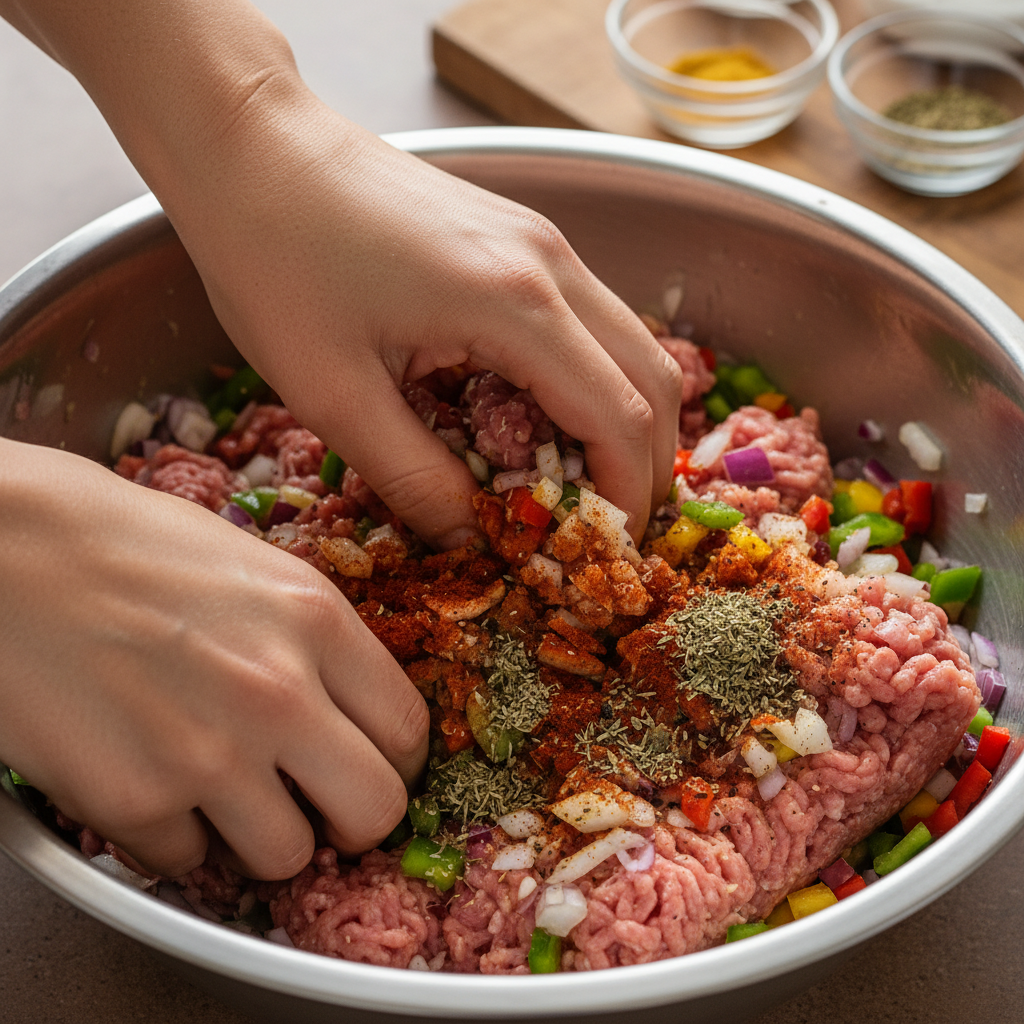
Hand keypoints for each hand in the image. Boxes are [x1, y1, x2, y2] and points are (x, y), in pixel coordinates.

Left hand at [0, 1, 680, 546]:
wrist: (251, 143)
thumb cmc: (275, 260)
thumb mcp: (333, 394)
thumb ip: (413, 477)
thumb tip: (473, 536)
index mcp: (514, 304)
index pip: (620, 416)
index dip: (625, 494)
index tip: (605, 552)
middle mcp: (551, 265)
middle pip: (654, 378)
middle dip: (643, 463)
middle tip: (605, 526)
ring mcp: (541, 242)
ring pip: (630, 345)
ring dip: (621, 420)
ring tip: (577, 483)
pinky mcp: (519, 237)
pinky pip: (588, 321)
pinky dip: (589, 381)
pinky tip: (538, 417)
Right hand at [0, 439, 427, 878]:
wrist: (4, 547)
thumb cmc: (120, 539)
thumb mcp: (252, 566)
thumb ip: (312, 639)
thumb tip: (342, 702)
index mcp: (316, 620)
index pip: (407, 728)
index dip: (397, 761)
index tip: (376, 768)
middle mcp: (279, 693)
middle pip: (375, 810)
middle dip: (353, 819)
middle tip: (320, 806)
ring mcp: (208, 753)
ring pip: (288, 856)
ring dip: (262, 836)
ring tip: (227, 796)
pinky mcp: (133, 800)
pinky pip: (187, 861)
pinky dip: (176, 839)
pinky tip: (153, 786)